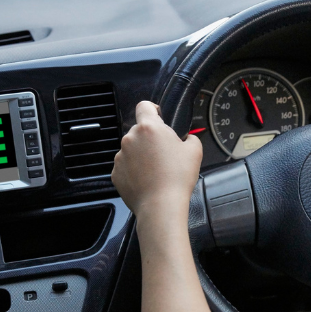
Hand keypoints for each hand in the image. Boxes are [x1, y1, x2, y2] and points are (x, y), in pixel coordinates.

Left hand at [112, 101, 201, 221]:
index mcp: (149, 128)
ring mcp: (120, 156)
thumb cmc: (177, 177)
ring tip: (156, 171)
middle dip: (150, 139)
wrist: (160, 205)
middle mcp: (130, 139)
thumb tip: (186, 139)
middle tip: (165, 154)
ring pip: (132, 150)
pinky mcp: (115, 173)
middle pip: (139, 131)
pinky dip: (134, 171)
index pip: (144, 106)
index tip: (158, 117)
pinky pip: (126, 167)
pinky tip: (147, 180)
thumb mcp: (194, 151)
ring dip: (141, 156)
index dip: (153, 109)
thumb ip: (190, 138)